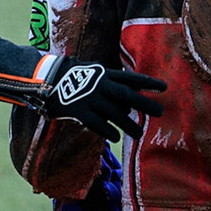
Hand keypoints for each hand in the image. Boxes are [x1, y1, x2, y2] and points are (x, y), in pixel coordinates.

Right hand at [40, 58, 165, 139]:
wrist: (46, 78)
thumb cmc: (72, 77)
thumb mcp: (93, 73)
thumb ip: (110, 84)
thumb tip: (129, 102)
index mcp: (104, 73)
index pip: (130, 78)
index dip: (148, 82)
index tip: (164, 87)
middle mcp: (99, 84)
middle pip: (126, 95)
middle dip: (144, 103)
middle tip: (160, 112)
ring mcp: (89, 97)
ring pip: (114, 112)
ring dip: (128, 123)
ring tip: (139, 133)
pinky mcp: (78, 110)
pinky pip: (97, 123)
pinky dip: (108, 130)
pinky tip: (116, 137)